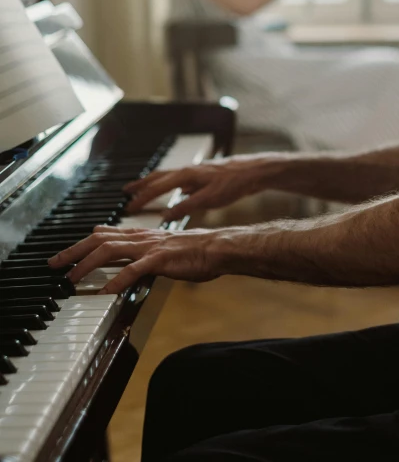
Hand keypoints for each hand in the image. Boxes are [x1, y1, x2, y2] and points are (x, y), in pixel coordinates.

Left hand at [48, 225, 223, 293]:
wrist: (218, 248)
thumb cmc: (194, 250)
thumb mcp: (162, 246)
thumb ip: (141, 249)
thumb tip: (123, 253)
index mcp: (141, 235)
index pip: (103, 234)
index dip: (80, 244)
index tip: (62, 256)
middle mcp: (141, 237)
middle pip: (98, 240)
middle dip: (73, 252)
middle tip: (53, 265)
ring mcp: (150, 247)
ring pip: (110, 250)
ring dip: (87, 264)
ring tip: (71, 278)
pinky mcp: (161, 259)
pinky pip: (134, 269)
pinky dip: (117, 279)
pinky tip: (105, 291)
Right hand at [123, 155, 263, 220]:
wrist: (252, 171)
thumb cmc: (233, 183)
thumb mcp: (209, 199)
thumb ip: (186, 207)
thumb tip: (165, 216)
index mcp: (185, 175)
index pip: (156, 187)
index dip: (141, 198)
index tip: (128, 207)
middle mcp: (186, 170)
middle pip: (157, 177)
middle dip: (140, 185)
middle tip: (126, 192)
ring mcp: (193, 171)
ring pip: (167, 176)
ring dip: (152, 183)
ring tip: (142, 189)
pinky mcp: (201, 174)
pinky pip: (178, 179)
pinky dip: (169, 184)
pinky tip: (173, 191)